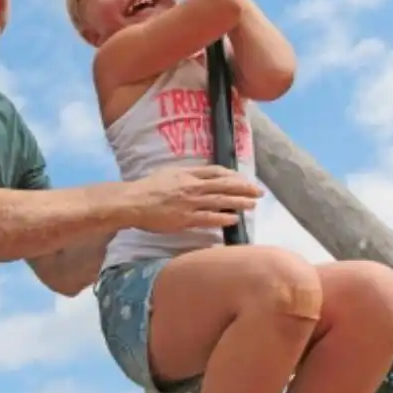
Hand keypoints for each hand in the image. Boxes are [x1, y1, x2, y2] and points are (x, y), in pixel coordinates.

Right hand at [124, 165, 263, 232]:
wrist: (133, 202)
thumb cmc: (147, 188)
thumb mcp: (168, 173)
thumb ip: (185, 175)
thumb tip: (199, 176)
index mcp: (188, 174)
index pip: (216, 172)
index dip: (233, 176)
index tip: (243, 179)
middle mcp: (192, 186)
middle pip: (224, 185)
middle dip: (244, 188)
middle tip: (258, 192)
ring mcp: (190, 203)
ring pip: (220, 201)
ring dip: (239, 203)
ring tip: (253, 205)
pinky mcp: (185, 218)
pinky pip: (209, 218)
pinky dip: (223, 218)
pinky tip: (235, 219)